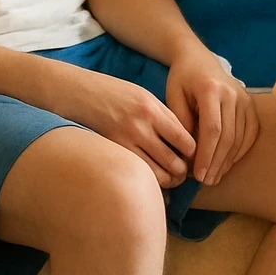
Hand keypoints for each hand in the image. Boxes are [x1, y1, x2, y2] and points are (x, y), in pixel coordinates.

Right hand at [62, 71, 196, 189]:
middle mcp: (141, 127)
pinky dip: (149, 181)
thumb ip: (165, 119)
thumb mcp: (146, 98)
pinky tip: (152, 180)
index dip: (194, 154)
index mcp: (153, 111)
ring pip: (158, 175)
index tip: (192, 156)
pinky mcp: (114, 152)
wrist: (81, 93)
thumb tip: (185, 145)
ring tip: (170, 179)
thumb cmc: (117, 94)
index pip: (185, 142)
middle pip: (174, 162)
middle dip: (182, 172)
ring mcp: (125, 142)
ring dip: (168, 181)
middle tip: (182, 173)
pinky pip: (138, 174)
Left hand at [165, 42, 259, 185]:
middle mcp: (233, 94)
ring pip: (240, 138)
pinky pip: (250, 133)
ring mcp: (245, 99)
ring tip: (214, 177)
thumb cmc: (182, 79)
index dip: (206, 155)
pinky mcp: (251, 105)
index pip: (212, 129)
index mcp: (211, 90)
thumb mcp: (174, 96)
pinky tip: (227, 163)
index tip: (197, 174)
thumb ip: (181, 123)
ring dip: (227, 161)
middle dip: (217, 162)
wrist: (198, 58)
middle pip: (228, 137)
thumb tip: (188, 155)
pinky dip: (240, 151)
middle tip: (206, 181)